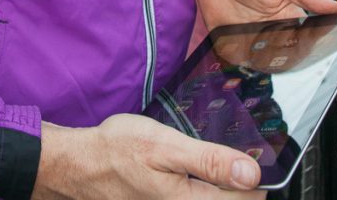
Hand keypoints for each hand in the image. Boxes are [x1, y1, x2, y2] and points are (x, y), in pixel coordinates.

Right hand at [33, 114, 265, 198]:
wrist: (81, 166)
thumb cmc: (118, 152)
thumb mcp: (166, 146)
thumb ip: (210, 162)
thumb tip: (250, 173)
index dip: (255, 176)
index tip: (253, 155)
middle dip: (239, 183)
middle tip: (233, 156)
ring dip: (221, 186)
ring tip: (216, 164)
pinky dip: (203, 189)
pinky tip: (195, 174)